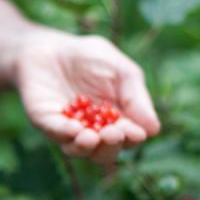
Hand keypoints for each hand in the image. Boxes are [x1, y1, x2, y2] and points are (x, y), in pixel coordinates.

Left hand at [12, 28, 160, 163]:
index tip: (136, 133)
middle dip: (110, 146)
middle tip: (113, 133)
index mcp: (116, 121)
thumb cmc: (90, 58)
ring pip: (78, 150)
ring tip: (92, 137)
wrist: (51, 47)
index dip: (132, 138)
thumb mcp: (121, 71)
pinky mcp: (45, 121)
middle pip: (105, 152)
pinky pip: (54, 132)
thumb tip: (154, 130)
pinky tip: (74, 129)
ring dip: (86, 147)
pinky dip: (64, 132)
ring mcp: (67, 129)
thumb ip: (135, 96)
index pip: (128, 138)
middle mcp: (92, 131)